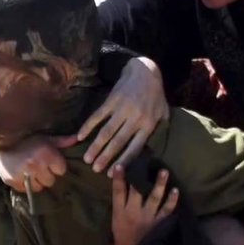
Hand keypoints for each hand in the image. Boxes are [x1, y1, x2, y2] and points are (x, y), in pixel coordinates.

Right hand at [0, 135, 77, 192]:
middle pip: (51, 181)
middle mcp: (36, 165)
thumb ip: (62, 142)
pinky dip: (24, 184)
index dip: (56, 166)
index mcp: (46, 154)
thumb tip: (78, 139)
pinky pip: (25, 190)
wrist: (1, 141)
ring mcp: (23, 174)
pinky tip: (22, 175)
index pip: (61, 170)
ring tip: (30, 172)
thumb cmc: (27, 140)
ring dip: (36, 181)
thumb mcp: (46, 138)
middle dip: (46, 175)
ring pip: (39, 188)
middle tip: (39, 167)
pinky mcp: (13, 180)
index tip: (49, 161)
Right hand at [78, 57, 168, 175]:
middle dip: (105, 157)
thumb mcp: (163, 113)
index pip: (135, 148)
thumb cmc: (155, 95)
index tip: (112, 173)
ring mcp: (122, 109)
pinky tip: (80, 136)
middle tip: (95, 170)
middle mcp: (135, 119)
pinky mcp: (111, 100)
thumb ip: (157, 130)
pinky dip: (88, 126)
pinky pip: (97, 116)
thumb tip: (152, 149)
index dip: (123, 161)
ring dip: (95, 147)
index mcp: (148, 125)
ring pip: (106, 132)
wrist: (145, 71)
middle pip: (118, 142)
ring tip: (87, 159)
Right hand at [110, 165, 177, 244]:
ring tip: (164, 172)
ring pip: (153, 198)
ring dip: (159, 184)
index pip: (118, 192)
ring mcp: (147, 218)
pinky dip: (172, 201)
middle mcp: (133, 212)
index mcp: (119, 211)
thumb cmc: (123, 236)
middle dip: (140, 177)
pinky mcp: (159, 223)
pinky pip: (167, 210)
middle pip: (136, 191)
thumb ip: (120, 203)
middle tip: (146, 162)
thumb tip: (125, 184)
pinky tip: (176, 191)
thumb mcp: (116, 219)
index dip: (118, 178)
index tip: (120, 165)